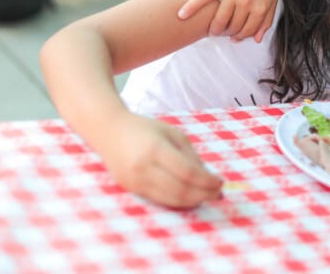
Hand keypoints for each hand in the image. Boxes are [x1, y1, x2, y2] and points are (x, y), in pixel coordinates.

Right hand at [97, 112, 222, 208]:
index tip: (220, 182)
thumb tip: (207, 177)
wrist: (109, 132)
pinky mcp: (132, 189)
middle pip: (180, 189)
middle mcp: (144, 167)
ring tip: (207, 196)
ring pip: (171, 199)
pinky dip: (178, 201)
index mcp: (156, 149)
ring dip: (193, 201)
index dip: (207, 181)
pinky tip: (190, 197)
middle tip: (218, 193)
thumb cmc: (144, 129)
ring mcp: (136, 181)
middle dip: (203, 194)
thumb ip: (190, 154)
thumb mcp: (171, 133)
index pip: (188, 172)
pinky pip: (160, 200)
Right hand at [178, 0, 280, 42]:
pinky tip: (181, 15)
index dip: (238, 36)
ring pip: (218, 20)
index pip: (247, 32)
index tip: (232, 36)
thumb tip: (256, 40)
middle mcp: (246, 3)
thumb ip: (267, 19)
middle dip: (226, 33)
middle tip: (221, 31)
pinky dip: (190, 8)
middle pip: (231, 28)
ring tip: (211, 29)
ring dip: (213, 29)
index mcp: (260, 7)